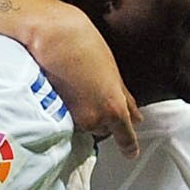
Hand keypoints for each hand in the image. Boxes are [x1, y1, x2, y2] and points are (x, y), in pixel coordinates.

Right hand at [16, 0, 138, 155]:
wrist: (54, 36)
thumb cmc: (86, 46)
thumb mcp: (113, 73)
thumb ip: (125, 98)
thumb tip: (137, 117)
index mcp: (113, 109)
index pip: (124, 135)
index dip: (128, 145)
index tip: (131, 153)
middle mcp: (94, 119)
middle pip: (102, 129)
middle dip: (100, 118)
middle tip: (92, 93)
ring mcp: (72, 118)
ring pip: (82, 125)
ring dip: (81, 114)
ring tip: (76, 87)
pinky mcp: (53, 114)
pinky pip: (65, 120)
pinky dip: (66, 110)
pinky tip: (64, 91)